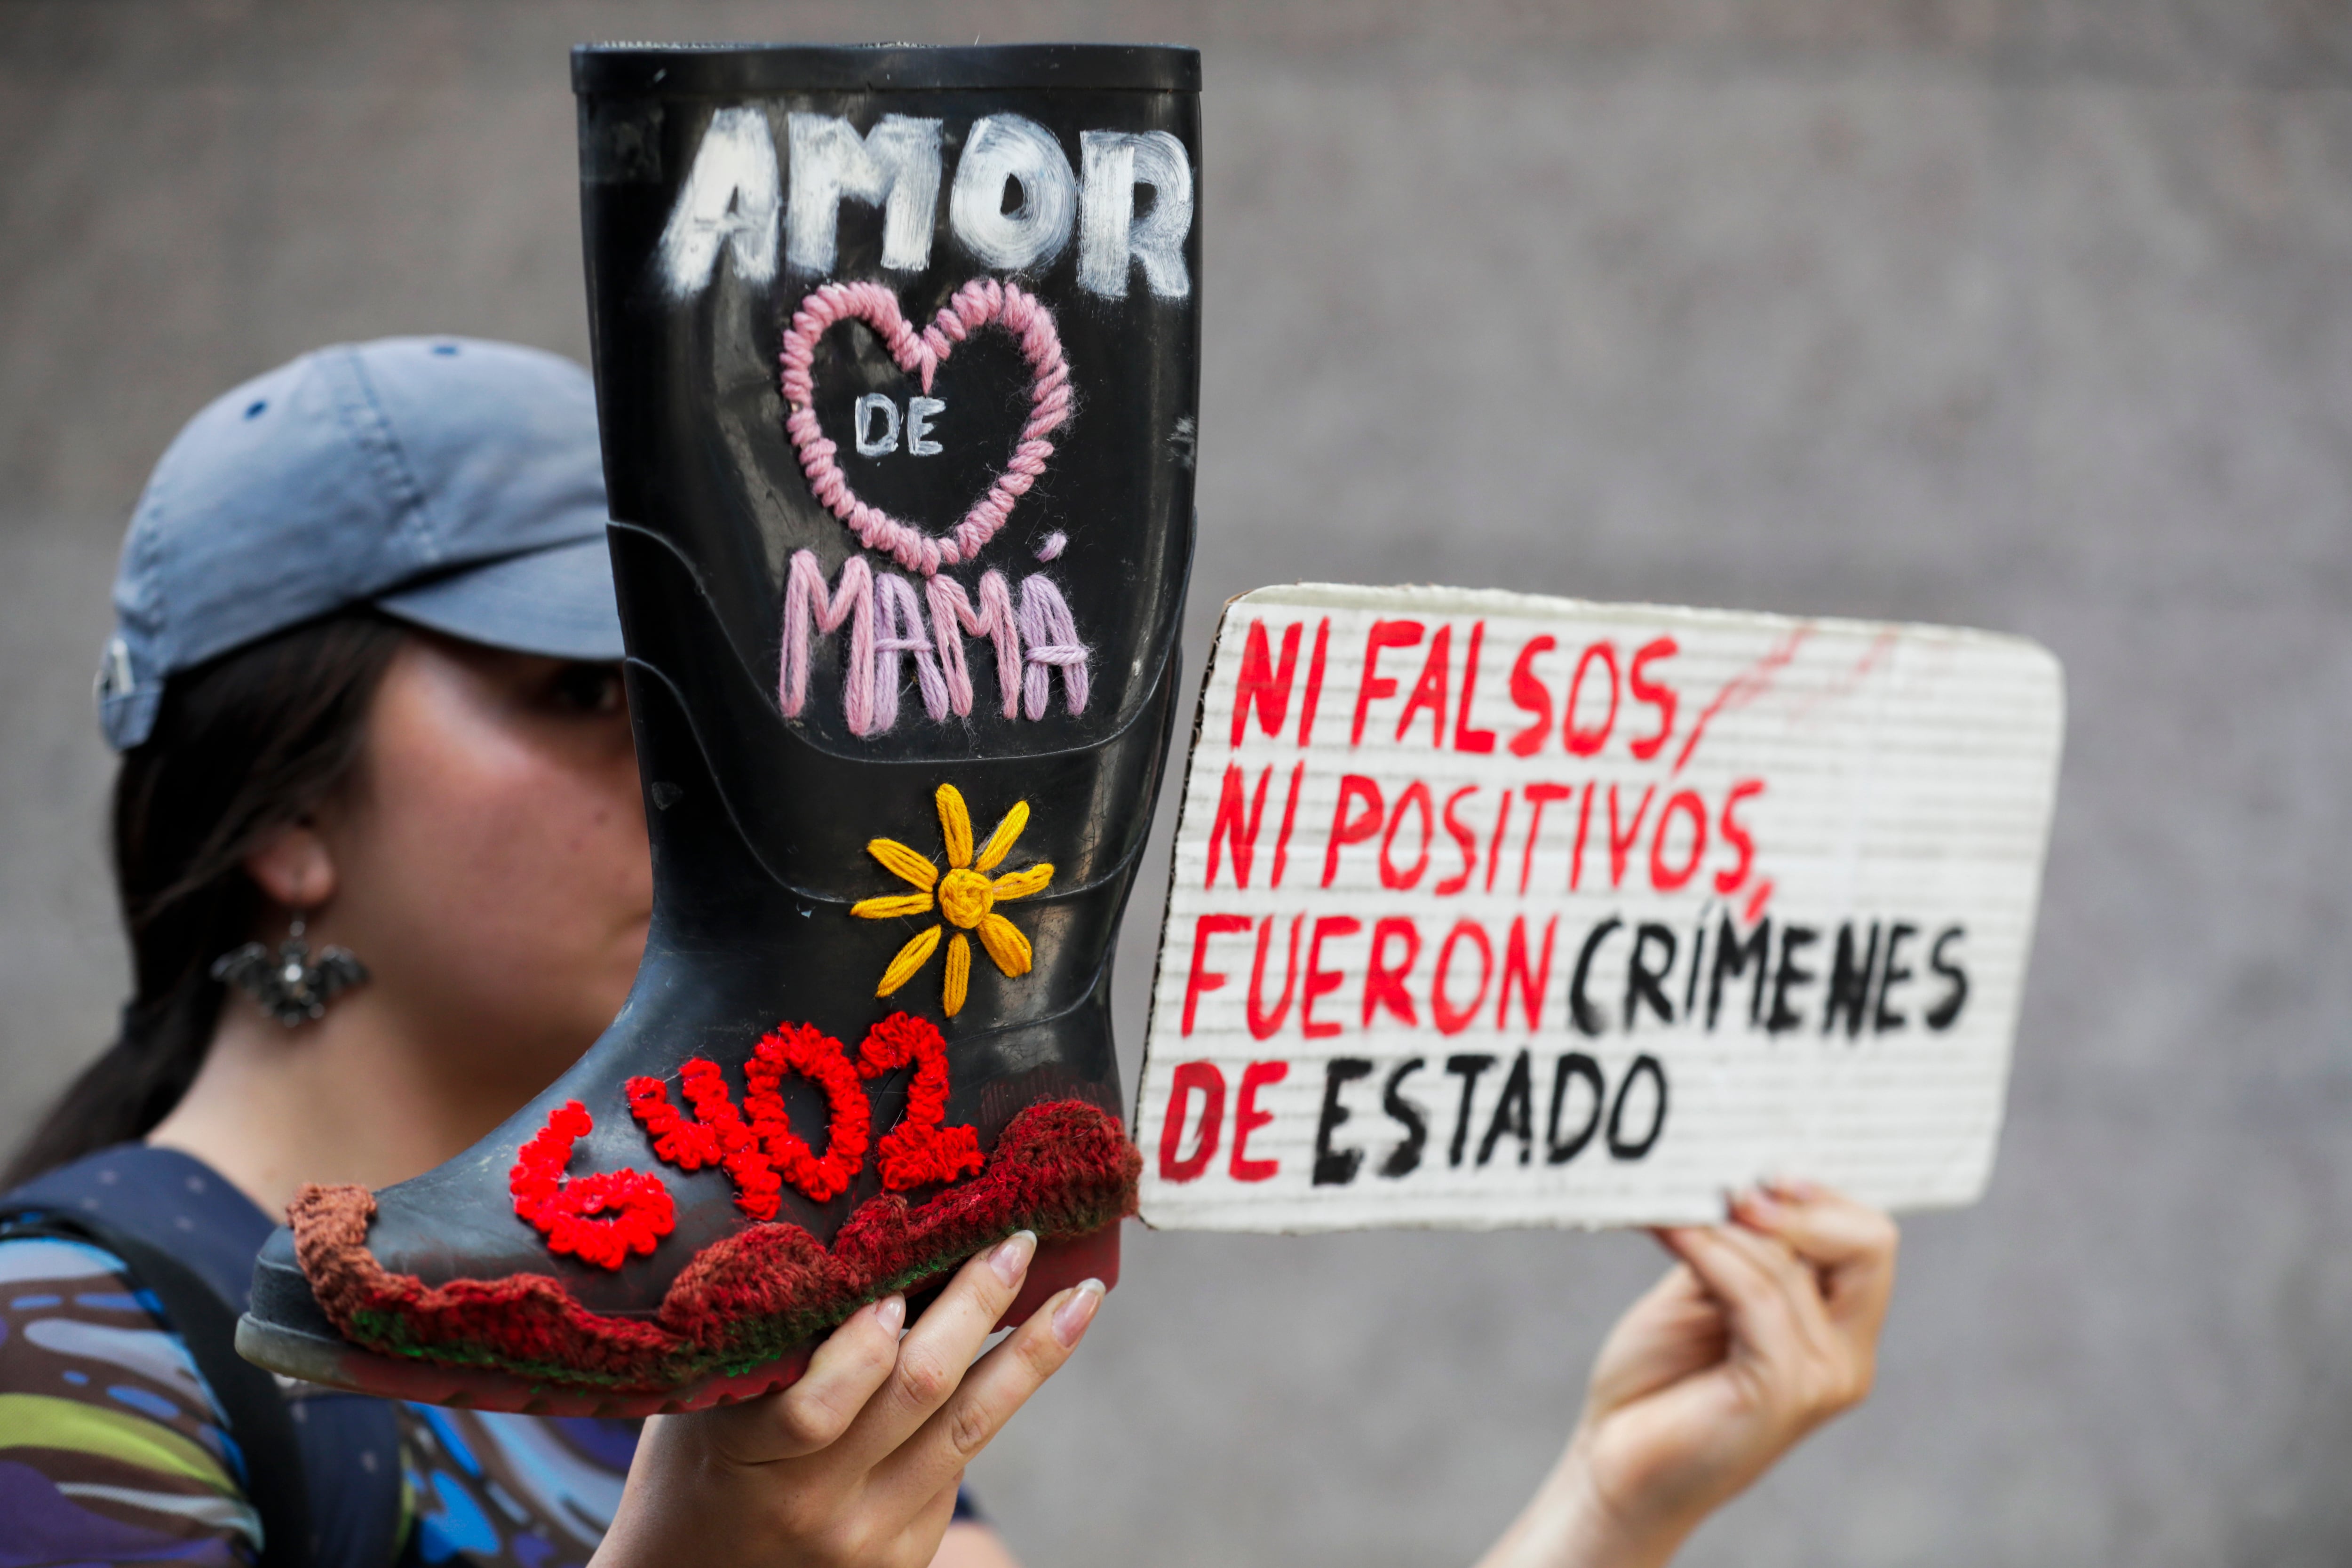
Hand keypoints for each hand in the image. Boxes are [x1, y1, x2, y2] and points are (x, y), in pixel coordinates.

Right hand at [593, 1231, 1100, 1567]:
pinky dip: (997, 1393)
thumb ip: (774, 1346)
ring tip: (1082, 1294)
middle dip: (976, 1306)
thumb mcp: (708, 1405)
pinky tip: (1037, 1343)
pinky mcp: (908, 1554)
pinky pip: (961, 1460)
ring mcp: (870, 1538)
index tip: (899, 1278)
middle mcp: (817, 1506)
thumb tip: (863, 1243)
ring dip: (1033, 1352)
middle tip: (1016, 1238)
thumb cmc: (697, 1466)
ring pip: (969, 1427)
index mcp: (748, 1459)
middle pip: (918, 1393)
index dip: (865, 1339)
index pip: (818, 1404)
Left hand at [1478, 1182, 1897, 1567]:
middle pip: (1867, 1243)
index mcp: (1836, 1330)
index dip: (1822, 1195)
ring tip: (1668, 1203)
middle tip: (1731, 1186)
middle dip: (1798, 1204)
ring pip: (1791, 1263)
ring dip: (1722, 1225)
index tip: (1761, 1168)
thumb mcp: (1704, 1293)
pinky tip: (1669, 1228)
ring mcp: (1820, 1380)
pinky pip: (1757, 1297)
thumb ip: (1738, 1246)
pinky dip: (1710, 1253)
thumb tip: (1739, 1172)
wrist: (1612, 1464)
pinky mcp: (1780, 1394)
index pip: (1870, 1239)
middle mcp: (1843, 1359)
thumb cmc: (1655, 1382)